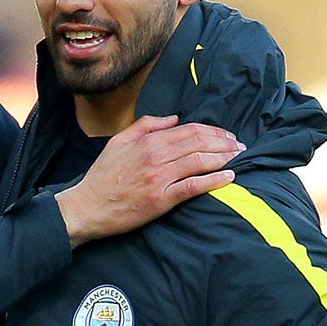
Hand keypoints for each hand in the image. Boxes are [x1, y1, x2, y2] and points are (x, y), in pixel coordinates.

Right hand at [55, 116, 239, 246]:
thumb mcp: (118, 142)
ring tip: (239, 157)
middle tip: (239, 145)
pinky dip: (214, 180)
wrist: (87, 207)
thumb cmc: (102, 177)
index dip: (212, 130)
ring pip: (200, 161)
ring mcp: (160, 177)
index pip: (188, 130)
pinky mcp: (162, 199)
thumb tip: (173, 118)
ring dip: (224, 157)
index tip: (226, 134)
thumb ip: (145, 126)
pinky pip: (194, 186)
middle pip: (199, 142)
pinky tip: (229, 177)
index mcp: (147, 141)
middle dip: (224, 142)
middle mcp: (155, 156)